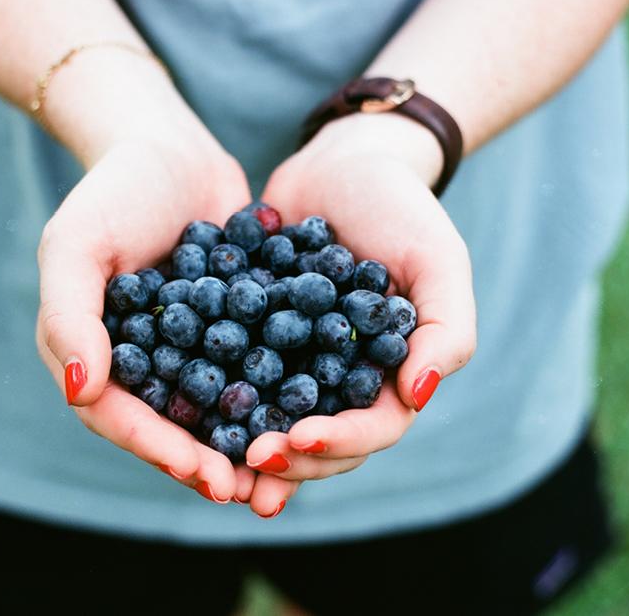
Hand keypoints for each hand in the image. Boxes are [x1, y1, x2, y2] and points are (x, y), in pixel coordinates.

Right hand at [35, 122, 257, 504]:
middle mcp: (141, 361)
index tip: (204, 475)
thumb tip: (81, 392)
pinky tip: (313, 414)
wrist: (170, 148)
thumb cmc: (112, 191)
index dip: (159, 450)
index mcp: (94, 354)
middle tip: (248, 492)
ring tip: (283, 470)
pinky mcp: (233, 329)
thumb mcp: (76, 244)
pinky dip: (276, 395)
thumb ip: (68, 316)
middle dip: (207, 461)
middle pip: (170, 425)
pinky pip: (252, 369)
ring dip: (245, 443)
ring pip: (214, 408)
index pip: (120, 416)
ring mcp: (189, 348)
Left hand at [246, 113, 476, 509]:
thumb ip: (446, 329)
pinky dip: (213, 399)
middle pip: (319, 440)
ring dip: (247, 449)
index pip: (372, 428)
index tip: (300, 439)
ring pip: (273, 420)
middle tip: (250, 460)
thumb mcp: (437, 259)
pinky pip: (233, 376)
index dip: (339, 442)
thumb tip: (419, 396)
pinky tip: (182, 413)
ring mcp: (296, 363)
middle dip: (288, 458)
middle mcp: (342, 379)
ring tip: (214, 466)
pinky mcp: (254, 339)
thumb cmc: (400, 207)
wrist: (341, 162)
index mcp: (390, 374)